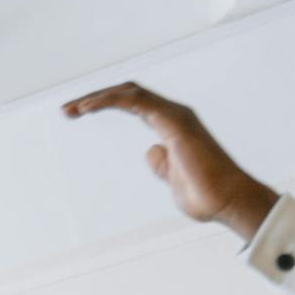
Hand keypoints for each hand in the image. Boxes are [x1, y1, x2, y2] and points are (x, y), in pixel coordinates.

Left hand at [63, 83, 277, 238]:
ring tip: (71, 108)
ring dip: (97, 97)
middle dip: (95, 98)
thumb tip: (150, 152)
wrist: (228, 202)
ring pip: (129, 92)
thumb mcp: (173, 179)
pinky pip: (135, 101)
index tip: (76, 114)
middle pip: (127, 94)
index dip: (104, 104)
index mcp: (171, 126)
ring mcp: (175, 115)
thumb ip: (162, 165)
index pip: (132, 104)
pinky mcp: (174, 122)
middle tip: (66, 110)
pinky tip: (86, 107)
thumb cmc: (206, 197)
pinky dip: (109, 100)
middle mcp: (173, 114)